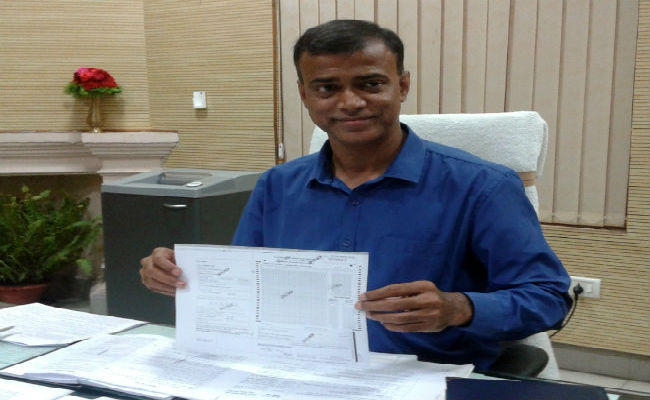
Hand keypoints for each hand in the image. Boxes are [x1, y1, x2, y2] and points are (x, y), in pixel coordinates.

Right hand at [139, 247, 184, 295]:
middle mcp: (147, 262)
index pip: (159, 259)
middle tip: (181, 283)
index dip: (168, 267)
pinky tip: (174, 291)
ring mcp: (145, 272)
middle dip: (168, 279)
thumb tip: (188, 271)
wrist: (169, 263)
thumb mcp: (178, 257)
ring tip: (179, 288)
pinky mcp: (146, 282)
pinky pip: (154, 288)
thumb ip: (181, 262)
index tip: (179, 272)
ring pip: (152, 282)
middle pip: (153, 271)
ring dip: (167, 287)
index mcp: (157, 252)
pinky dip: (165, 290)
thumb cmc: (174, 259)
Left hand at [354, 280, 472, 331]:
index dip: (377, 293)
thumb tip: (379, 298)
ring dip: (382, 317)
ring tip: (370, 315)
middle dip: (375, 305)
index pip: (395, 289)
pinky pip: (406, 327)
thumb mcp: (420, 288)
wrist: (453, 309)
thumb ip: (403, 292)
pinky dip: (393, 326)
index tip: (364, 296)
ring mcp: (428, 315)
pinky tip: (384, 323)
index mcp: (423, 286)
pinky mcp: (428, 326)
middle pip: (394, 304)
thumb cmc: (431, 295)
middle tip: (361, 306)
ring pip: (399, 318)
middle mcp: (426, 300)